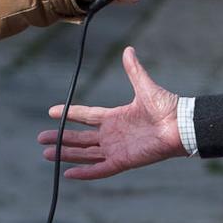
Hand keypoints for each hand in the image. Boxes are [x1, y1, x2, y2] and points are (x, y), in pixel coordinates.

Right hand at [37, 48, 184, 179]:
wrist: (181, 125)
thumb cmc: (166, 107)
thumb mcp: (145, 87)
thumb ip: (134, 70)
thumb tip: (128, 50)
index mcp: (115, 117)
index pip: (86, 116)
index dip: (69, 114)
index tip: (51, 112)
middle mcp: (113, 134)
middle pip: (80, 138)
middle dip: (60, 138)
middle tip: (41, 138)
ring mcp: (117, 149)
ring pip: (85, 154)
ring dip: (66, 154)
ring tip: (46, 155)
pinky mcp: (123, 161)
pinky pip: (100, 169)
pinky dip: (85, 172)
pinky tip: (67, 173)